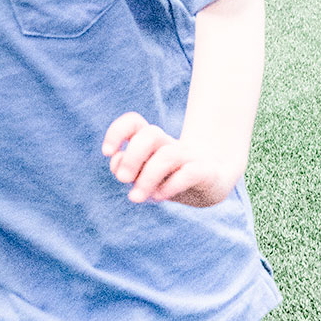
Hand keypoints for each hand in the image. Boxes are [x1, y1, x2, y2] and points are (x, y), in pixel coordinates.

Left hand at [102, 111, 233, 207]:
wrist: (213, 180)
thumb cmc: (171, 176)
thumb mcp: (145, 174)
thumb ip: (127, 168)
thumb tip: (116, 161)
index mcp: (153, 142)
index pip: (134, 123)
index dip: (117, 131)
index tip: (107, 152)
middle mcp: (170, 145)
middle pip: (151, 135)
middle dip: (132, 157)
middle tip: (123, 180)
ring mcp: (189, 157)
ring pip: (167, 156)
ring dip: (147, 178)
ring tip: (136, 198)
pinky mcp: (205, 172)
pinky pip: (189, 173)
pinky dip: (170, 186)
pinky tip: (159, 197)